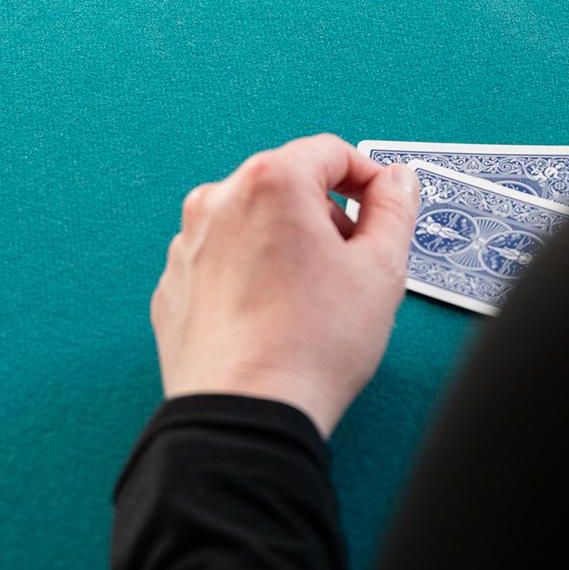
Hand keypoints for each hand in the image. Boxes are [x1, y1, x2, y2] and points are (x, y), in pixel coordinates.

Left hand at [150, 134, 418, 438]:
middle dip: (326, 214)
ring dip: (286, 244)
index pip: (330, 152)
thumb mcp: (381, 269)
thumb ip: (395, 209)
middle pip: (288, 184)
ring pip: (253, 223)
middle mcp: (219, 200)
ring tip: (313, 299)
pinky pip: (222, 261)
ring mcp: (187, 245)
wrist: (243, 417)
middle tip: (354, 263)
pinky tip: (274, 317)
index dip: (367, 177)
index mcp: (270, 182)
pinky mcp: (173, 286)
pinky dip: (250, 275)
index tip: (384, 207)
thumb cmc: (310, 346)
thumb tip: (395, 182)